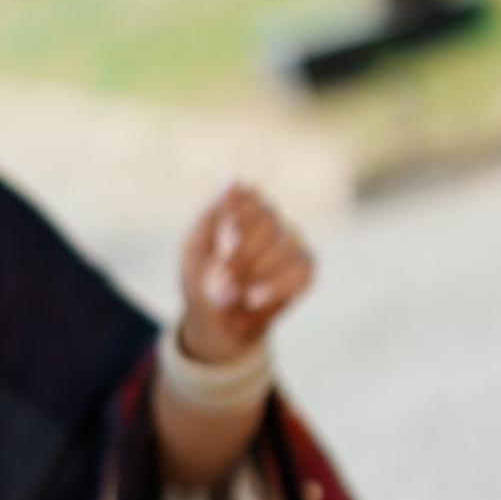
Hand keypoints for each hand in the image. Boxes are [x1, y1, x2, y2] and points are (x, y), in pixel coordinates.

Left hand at [176, 182, 312, 365]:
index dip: (238, 222)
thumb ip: (214, 214)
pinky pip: (301, 269)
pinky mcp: (304, 267)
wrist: (215, 321)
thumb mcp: (196, 246)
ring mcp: (291, 240)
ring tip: (228, 296)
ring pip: (284, 247)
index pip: (250, 198)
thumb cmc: (202, 276)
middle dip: (241, 256)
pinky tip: (253, 299)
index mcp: (242, 204)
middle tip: (218, 282)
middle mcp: (270, 217)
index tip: (222, 247)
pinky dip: (276, 286)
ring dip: (254, 274)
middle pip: (268, 223)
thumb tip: (231, 178)